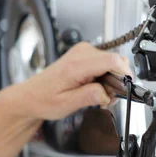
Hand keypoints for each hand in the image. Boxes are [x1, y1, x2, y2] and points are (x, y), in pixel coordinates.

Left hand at [9, 42, 131, 121]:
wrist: (30, 96)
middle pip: (116, 61)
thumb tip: (107, 93)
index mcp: (76, 65)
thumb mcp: (66, 104)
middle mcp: (80, 53)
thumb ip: (89, 97)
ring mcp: (82, 51)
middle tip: (105, 99)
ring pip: (113, 62)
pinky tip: (94, 88)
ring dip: (111, 80)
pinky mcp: (84, 54)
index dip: (124, 75)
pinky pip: (105, 63)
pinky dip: (105, 76)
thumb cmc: (43, 99)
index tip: (123, 90)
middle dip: (117, 81)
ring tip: (97, 95)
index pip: (113, 61)